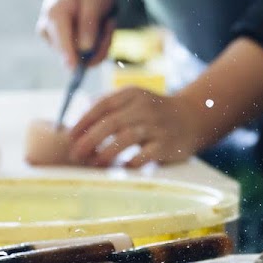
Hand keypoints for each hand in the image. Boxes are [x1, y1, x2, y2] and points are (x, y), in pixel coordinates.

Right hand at [34, 0, 116, 69]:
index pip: (63, 45)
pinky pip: (87, 54)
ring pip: (84, 56)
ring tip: (105, 21)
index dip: (72, 59)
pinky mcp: (63, 44)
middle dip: (99, 45)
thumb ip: (88, 25)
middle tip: (109, 24)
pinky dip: (99, 42)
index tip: (76, 70)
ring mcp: (54, 39)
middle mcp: (49, 31)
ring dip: (101, 42)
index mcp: (55, 17)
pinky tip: (100, 26)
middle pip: (76, 55)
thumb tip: (85, 51)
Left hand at [67, 87, 203, 166]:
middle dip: (90, 140)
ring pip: (127, 138)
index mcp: (132, 94)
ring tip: (94, 163)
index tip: (70, 137)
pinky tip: (121, 167)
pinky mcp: (167, 144)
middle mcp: (145, 107)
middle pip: (111, 122)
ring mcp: (157, 125)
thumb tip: (78, 125)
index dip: (84, 122)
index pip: (103, 106)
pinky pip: (145, 155)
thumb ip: (109, 108)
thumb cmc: (154, 113)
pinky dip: (131, 162)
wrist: (192, 117)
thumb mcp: (134, 100)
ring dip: (107, 152)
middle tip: (76, 154)